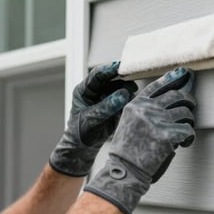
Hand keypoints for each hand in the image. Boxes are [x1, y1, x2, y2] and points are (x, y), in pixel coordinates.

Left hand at [49, 62, 137, 176]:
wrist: (83, 147)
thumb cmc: (80, 132)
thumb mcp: (91, 119)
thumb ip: (106, 106)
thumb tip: (123, 94)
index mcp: (84, 91)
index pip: (96, 75)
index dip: (108, 69)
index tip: (119, 66)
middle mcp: (96, 91)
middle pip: (111, 79)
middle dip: (122, 77)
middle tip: (133, 78)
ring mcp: (106, 98)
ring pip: (119, 87)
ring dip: (127, 88)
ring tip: (133, 92)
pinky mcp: (115, 105)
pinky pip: (124, 98)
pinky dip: (129, 98)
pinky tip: (133, 101)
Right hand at [84, 68, 196, 213]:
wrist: (125, 169)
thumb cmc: (128, 150)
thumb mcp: (129, 122)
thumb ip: (144, 110)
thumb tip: (171, 100)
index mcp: (136, 104)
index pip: (158, 85)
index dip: (174, 78)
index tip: (184, 73)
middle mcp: (146, 109)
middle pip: (177, 96)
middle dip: (189, 101)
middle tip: (191, 107)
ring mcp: (157, 121)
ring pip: (186, 112)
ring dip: (189, 122)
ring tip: (183, 131)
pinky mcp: (168, 135)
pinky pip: (189, 130)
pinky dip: (190, 138)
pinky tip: (184, 143)